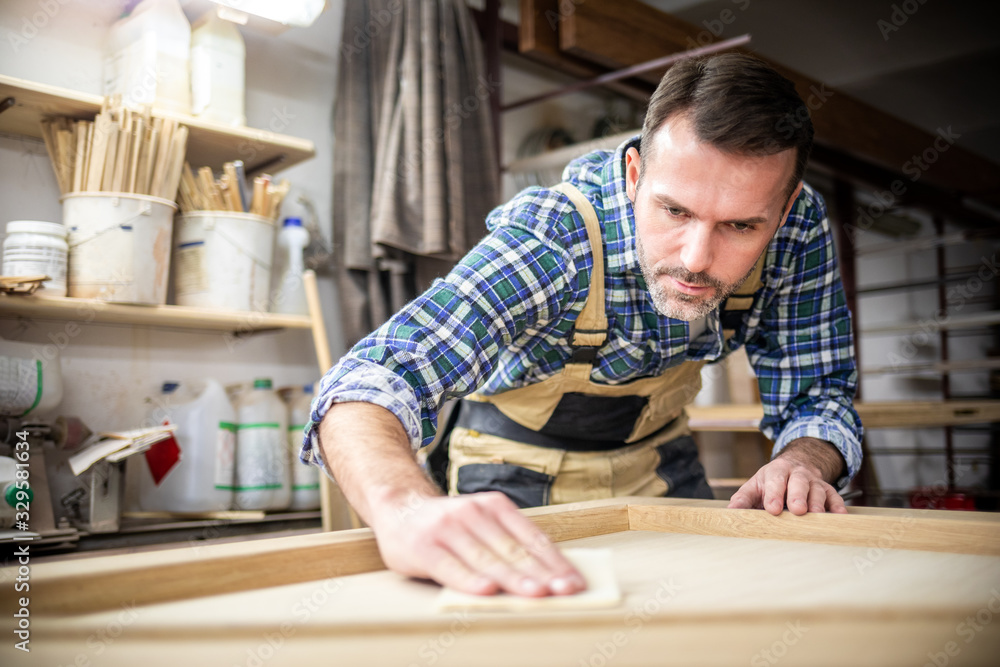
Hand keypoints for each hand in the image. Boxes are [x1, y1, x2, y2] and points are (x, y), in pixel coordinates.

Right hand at [370, 490, 586, 596]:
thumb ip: (509, 542)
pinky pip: (451, 568)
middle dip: (542, 573)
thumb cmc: (450, 524)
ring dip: (513, 578)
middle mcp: (473, 513)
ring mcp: (448, 528)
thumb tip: (551, 574)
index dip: (555, 562)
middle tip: (564, 591)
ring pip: (487, 559)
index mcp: (495, 506)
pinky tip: (486, 590)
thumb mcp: (483, 522)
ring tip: (536, 593)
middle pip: (513, 550)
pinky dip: (470, 580)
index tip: (575, 583)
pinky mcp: (425, 547)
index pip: (531, 538)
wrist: (400, 508)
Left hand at [727, 438, 846, 515]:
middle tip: (797, 510)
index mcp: (776, 471)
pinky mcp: (828, 490)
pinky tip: (840, 515)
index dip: (774, 494)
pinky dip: (838, 506)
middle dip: (798, 496)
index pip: (775, 481)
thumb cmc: (771, 482)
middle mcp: (797, 474)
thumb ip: (743, 498)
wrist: (794, 466)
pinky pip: (835, 497)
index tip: (772, 509)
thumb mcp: (755, 486)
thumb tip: (731, 511)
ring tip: (816, 516)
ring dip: (818, 503)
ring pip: (818, 490)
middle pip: (799, 482)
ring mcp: (814, 482)